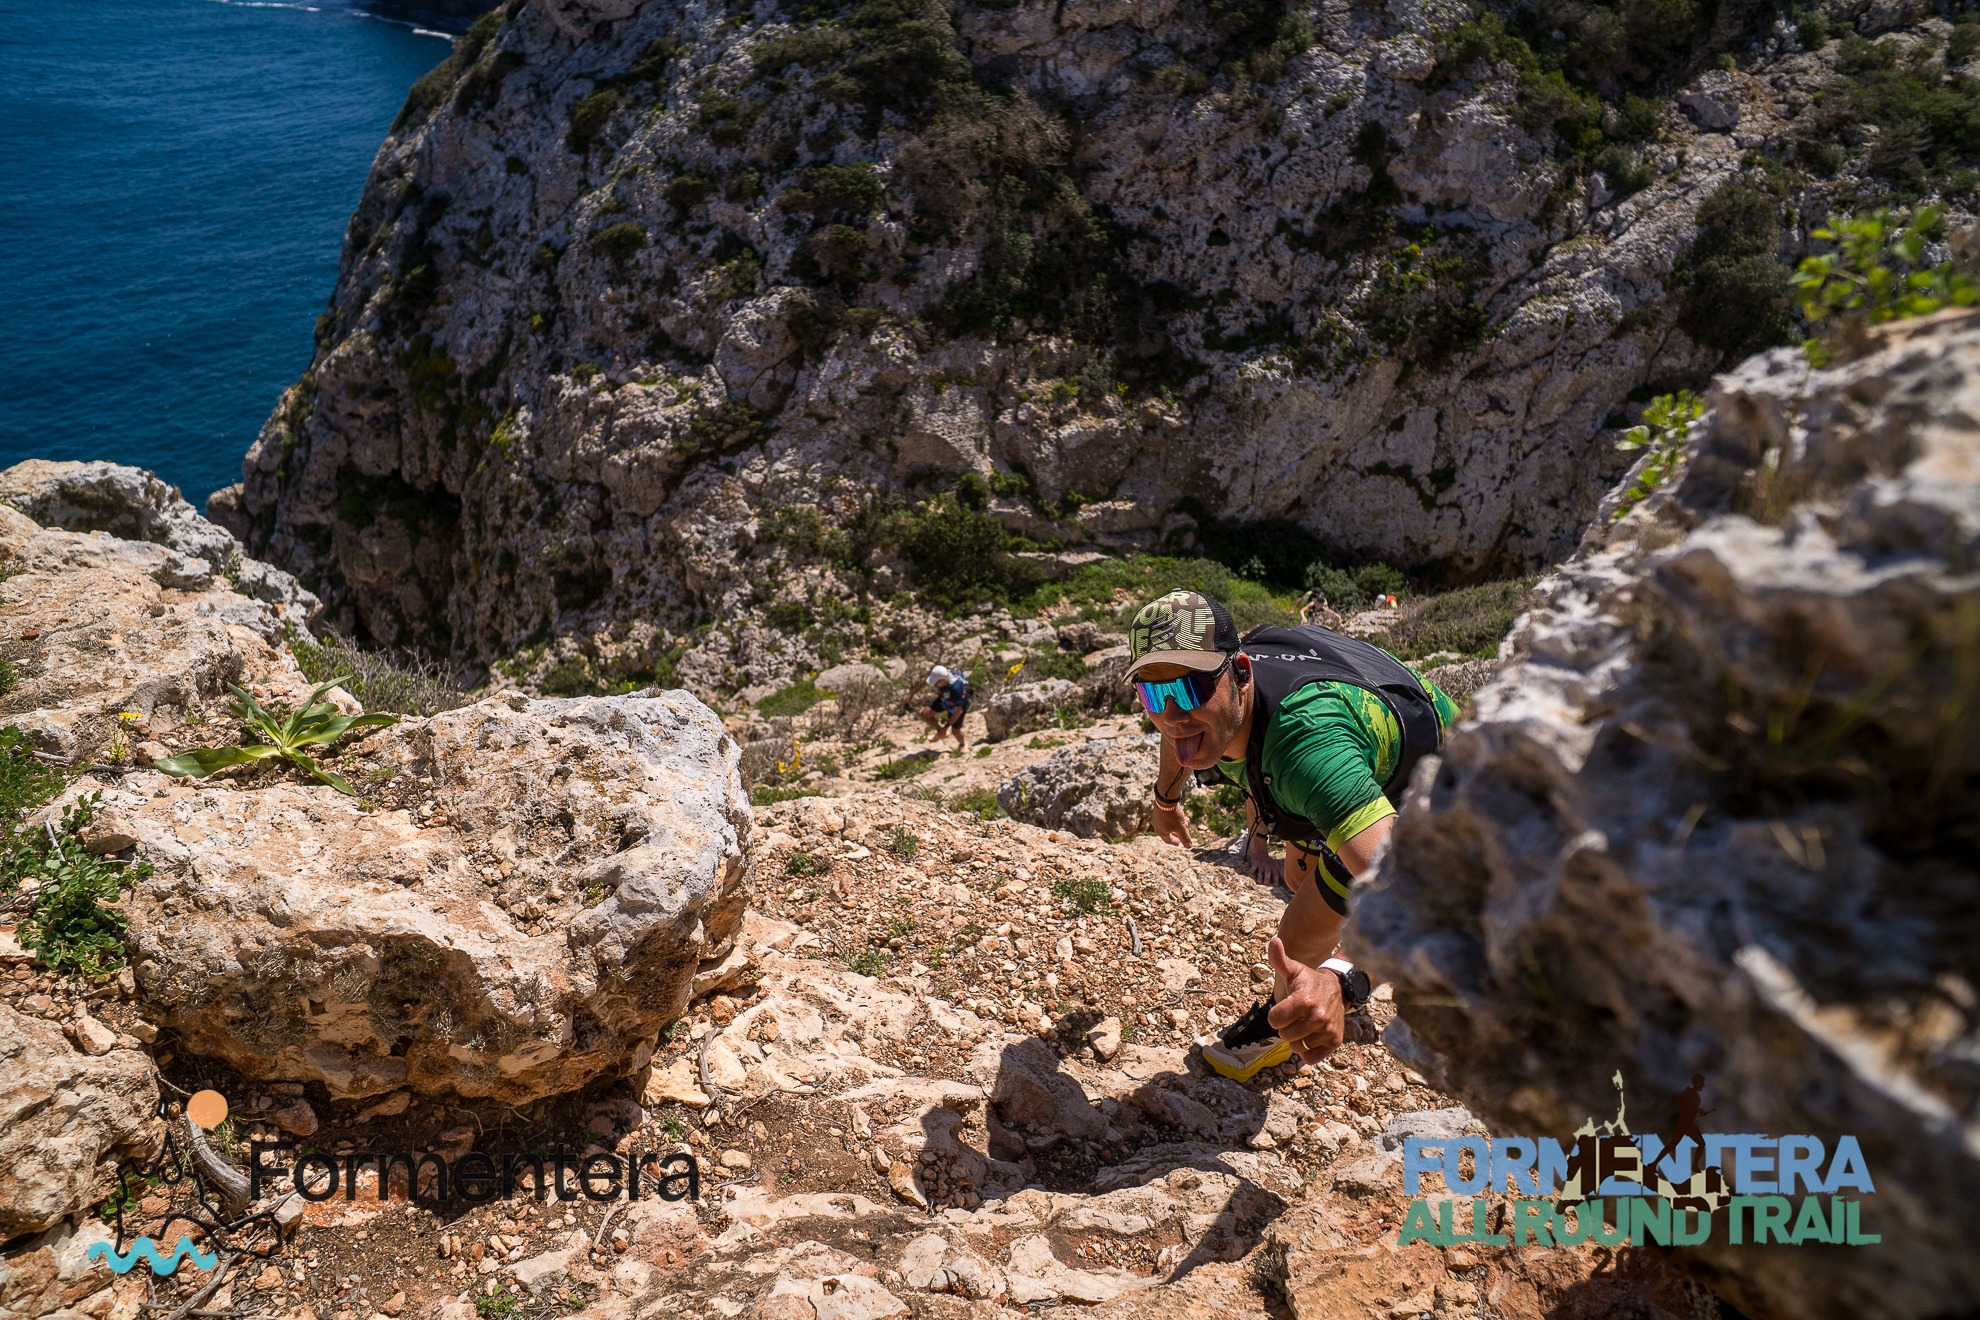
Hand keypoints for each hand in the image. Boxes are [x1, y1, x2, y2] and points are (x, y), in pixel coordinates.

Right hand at [1153, 799, 1191, 846]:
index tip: (1179, 843)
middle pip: (1167, 832)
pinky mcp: (1158, 811)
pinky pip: (1165, 818)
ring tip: (1184, 823)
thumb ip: (1185, 838)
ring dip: (1176, 825)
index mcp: (1161, 832)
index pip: (1168, 840)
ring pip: (1167, 824)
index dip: (1175, 842)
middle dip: (1176, 833)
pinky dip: (1172, 819)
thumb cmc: (1172, 816)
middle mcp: (1156, 826)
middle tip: (1181, 834)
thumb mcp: (1181, 828)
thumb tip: (1189, 847)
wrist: (1165, 800)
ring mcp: (1156, 818)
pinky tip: (1179, 816)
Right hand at [1245, 831, 1281, 886]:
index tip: (1275, 885)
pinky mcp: (1255, 863)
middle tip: (1266, 884)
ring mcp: (1261, 864)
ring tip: (1259, 882)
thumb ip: (1280, 873)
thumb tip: (1285, 881)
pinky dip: (1252, 870)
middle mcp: (1268, 866)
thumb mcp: (1275, 866)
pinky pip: (1253, 867)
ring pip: (1260, 871)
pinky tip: (1250, 873)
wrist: (1260, 852)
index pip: (1275, 874)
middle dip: (1267, 878)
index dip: (1276, 879)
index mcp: (1273, 867)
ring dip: (1259, 876)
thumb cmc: (1269, 862)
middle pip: (1268, 872)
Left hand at [1265, 937, 1343, 1062]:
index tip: (1284, 1008)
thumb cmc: (1308, 981)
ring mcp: (1327, 1030)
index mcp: (1303, 1000)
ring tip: (1303, 1026)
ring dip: (1296, 1040)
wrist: (1338, 989)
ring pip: (1296, 1048)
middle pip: (1284, 1036)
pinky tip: (1311, 1037)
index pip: (1274, 1021)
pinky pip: (1310, 1058)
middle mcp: (1317, 1016)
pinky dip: (1308, 1051)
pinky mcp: (1335, 1042)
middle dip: (1286, 1028)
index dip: (1275, 1015)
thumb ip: (1279, 959)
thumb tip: (1273, 941)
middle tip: (1295, 1017)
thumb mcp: (1294, 970)